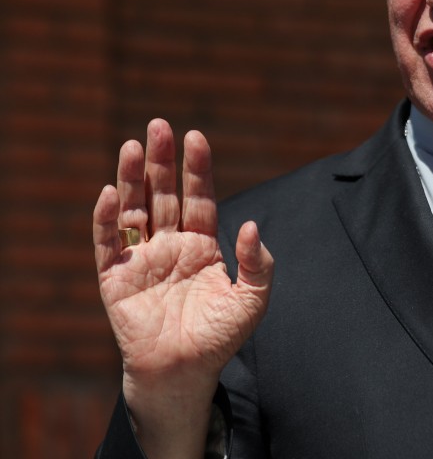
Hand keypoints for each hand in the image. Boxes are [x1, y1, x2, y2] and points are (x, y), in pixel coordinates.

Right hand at [92, 119, 273, 457]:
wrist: (185, 374)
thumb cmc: (220, 337)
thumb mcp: (253, 299)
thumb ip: (258, 263)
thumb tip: (251, 224)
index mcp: (202, 245)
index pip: (199, 198)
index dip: (197, 169)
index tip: (195, 137)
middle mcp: (171, 246)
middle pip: (164, 194)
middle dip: (162, 161)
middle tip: (159, 125)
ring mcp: (142, 260)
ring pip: (135, 210)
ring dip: (131, 178)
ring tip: (131, 145)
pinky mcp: (115, 280)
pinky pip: (108, 244)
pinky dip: (107, 219)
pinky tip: (110, 194)